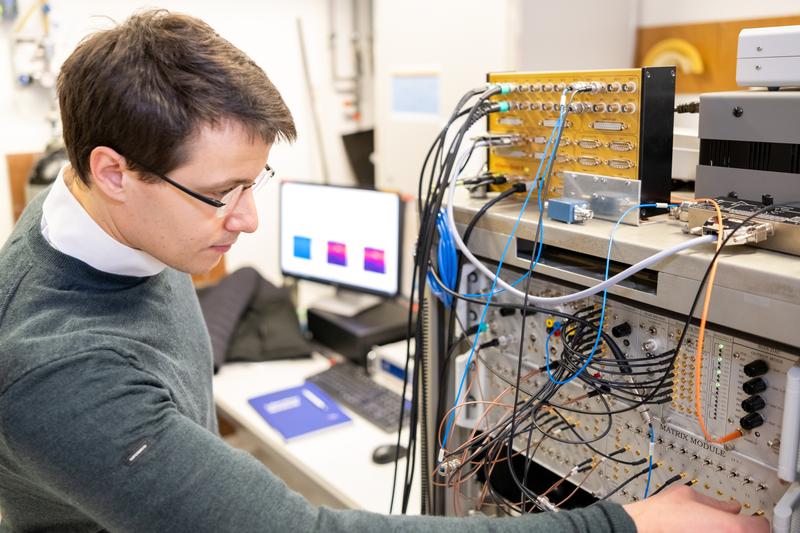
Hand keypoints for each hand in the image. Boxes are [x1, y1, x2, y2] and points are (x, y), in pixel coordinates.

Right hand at [623, 485, 768, 532]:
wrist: (642, 529)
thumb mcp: (690, 496)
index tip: (751, 519)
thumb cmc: (662, 515)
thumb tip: (730, 506)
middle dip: (744, 530)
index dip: (756, 520)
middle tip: (733, 525)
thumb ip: (716, 502)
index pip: (761, 526)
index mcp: (730, 527)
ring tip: (714, 530)